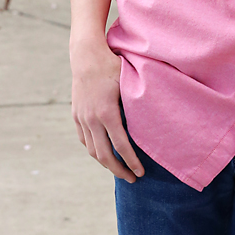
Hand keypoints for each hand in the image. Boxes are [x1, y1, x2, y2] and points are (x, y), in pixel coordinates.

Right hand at [70, 34, 144, 182]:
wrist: (86, 55)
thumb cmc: (113, 66)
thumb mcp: (129, 83)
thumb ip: (138, 105)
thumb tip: (157, 122)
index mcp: (107, 112)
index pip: (120, 146)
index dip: (131, 162)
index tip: (141, 173)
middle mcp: (91, 118)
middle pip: (104, 155)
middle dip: (119, 170)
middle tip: (132, 179)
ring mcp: (81, 117)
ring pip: (92, 150)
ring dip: (106, 163)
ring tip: (119, 169)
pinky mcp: (76, 115)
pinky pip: (84, 140)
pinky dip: (94, 150)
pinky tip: (104, 153)